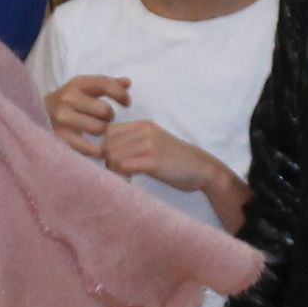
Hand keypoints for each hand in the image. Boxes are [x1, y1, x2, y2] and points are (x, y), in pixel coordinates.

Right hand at [46, 73, 126, 154]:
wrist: (37, 115)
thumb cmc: (69, 101)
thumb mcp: (84, 88)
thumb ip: (106, 84)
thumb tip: (127, 83)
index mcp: (76, 84)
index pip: (105, 84)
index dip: (120, 94)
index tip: (127, 103)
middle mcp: (68, 98)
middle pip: (105, 111)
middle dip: (109, 117)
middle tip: (103, 119)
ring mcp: (62, 118)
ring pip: (99, 129)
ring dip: (102, 131)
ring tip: (95, 129)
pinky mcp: (60, 137)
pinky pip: (90, 148)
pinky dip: (97, 150)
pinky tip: (98, 148)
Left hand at [99, 119, 228, 197]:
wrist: (202, 168)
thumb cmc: (175, 161)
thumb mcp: (153, 144)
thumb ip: (132, 144)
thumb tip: (104, 154)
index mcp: (143, 125)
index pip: (108, 132)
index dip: (106, 149)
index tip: (116, 162)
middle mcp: (145, 131)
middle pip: (108, 145)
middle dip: (108, 162)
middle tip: (120, 173)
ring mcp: (150, 145)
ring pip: (113, 156)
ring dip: (114, 171)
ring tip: (126, 177)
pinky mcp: (154, 160)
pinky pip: (124, 166)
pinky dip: (122, 176)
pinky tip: (131, 181)